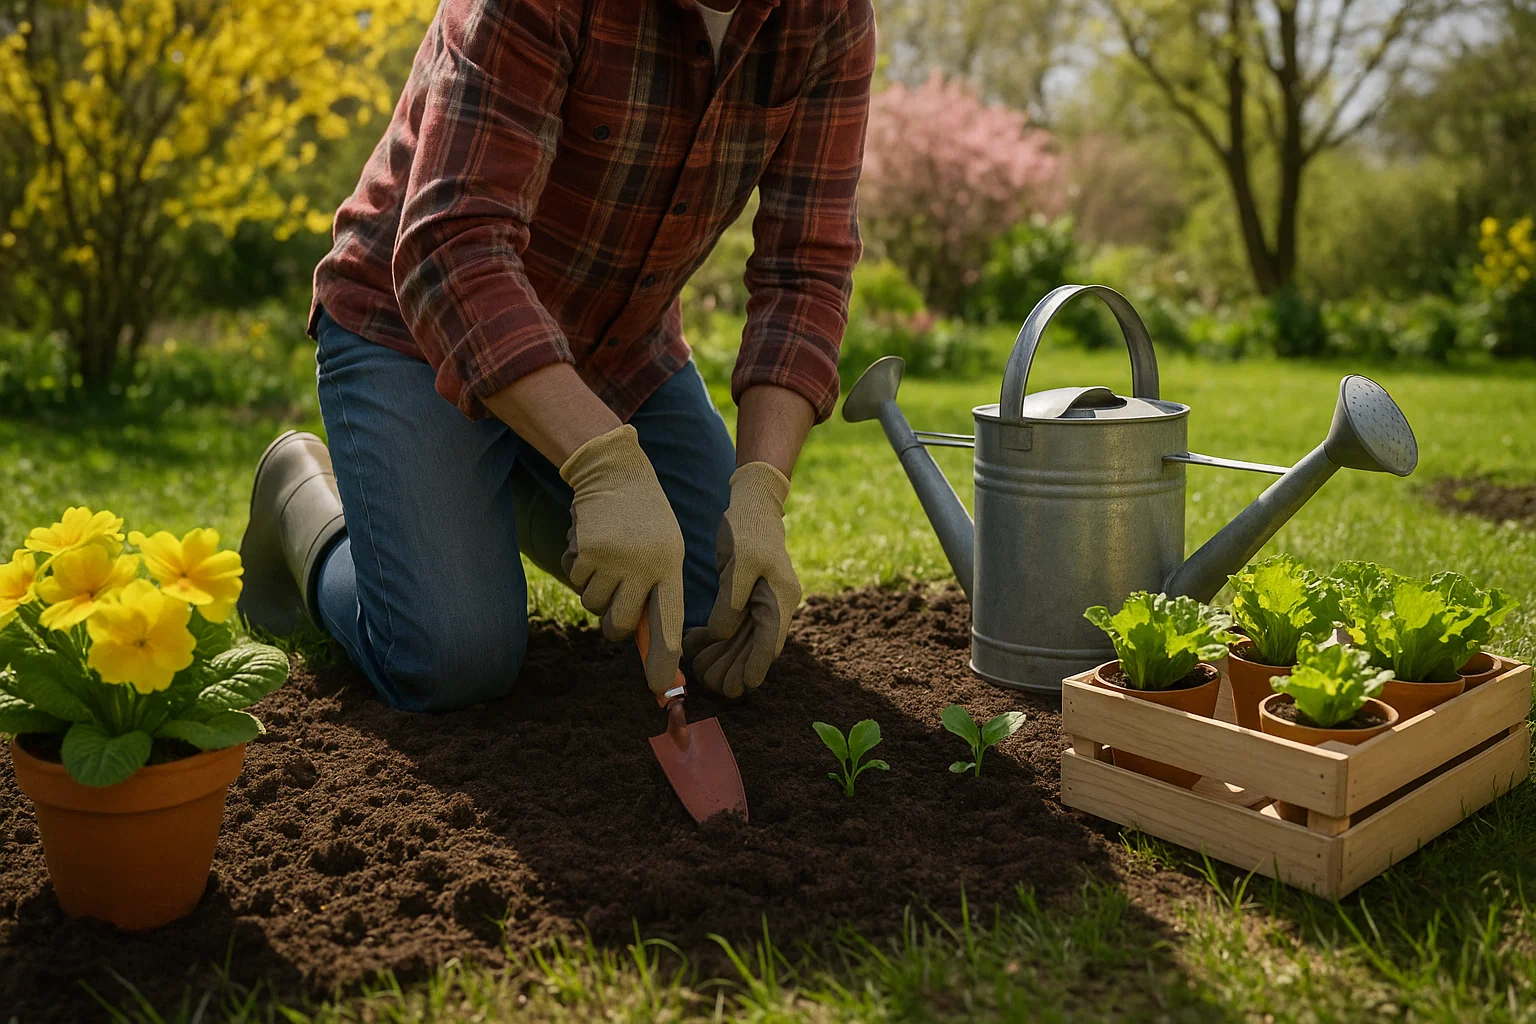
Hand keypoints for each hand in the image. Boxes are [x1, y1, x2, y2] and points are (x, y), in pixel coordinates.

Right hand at [559, 425, 684, 694]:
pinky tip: (593, 545)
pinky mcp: (585, 552)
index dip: (663, 659)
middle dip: (613, 623)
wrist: (615, 472)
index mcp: (670, 567)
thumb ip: (656, 593)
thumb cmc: (645, 520)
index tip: (660, 688)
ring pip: (593, 604)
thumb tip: (641, 640)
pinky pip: (575, 581)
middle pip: (619, 626)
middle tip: (617, 599)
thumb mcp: (665, 551)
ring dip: (595, 590)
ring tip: (609, 559)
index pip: (668, 623)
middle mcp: (644, 567)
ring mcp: (613, 560)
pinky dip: (579, 569)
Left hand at [684, 462, 799, 696]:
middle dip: (737, 667)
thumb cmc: (747, 527)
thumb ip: (731, 602)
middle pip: (757, 645)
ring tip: (701, 672)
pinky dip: (716, 635)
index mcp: (781, 596)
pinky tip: (695, 645)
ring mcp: (762, 599)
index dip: (758, 665)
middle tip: (715, 686)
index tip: (744, 687)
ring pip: (744, 638)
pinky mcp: (747, 594)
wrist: (752, 502)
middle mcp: (776, 602)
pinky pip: (734, 623)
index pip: (772, 640)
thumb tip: (721, 634)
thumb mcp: (740, 563)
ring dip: (724, 655)